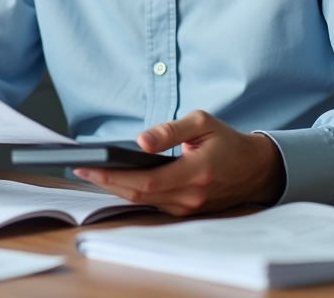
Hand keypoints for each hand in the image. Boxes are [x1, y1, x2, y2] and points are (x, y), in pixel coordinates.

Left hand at [73, 110, 285, 215]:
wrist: (254, 169)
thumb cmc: (226, 141)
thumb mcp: (201, 122)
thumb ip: (170, 130)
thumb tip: (141, 141)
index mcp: (195, 172)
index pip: (145, 181)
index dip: (113, 175)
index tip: (88, 165)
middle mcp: (190, 196)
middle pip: (137, 195)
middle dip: (105, 181)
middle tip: (79, 167)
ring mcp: (188, 207)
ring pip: (142, 201)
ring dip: (115, 187)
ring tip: (90, 170)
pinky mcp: (185, 210)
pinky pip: (152, 202)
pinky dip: (130, 191)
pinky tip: (114, 178)